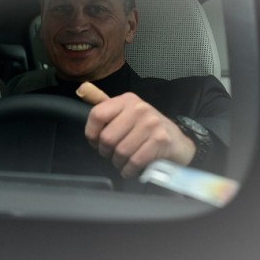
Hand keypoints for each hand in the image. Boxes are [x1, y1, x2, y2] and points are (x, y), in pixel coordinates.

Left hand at [76, 82, 195, 177]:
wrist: (177, 142)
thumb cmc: (147, 129)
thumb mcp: (126, 113)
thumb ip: (103, 104)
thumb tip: (81, 89)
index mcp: (127, 100)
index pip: (97, 115)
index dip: (92, 134)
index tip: (96, 142)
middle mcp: (139, 108)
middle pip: (107, 138)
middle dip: (106, 152)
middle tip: (113, 154)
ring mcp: (151, 124)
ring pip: (120, 152)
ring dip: (119, 163)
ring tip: (123, 162)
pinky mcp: (160, 140)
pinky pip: (134, 161)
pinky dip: (129, 170)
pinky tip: (131, 169)